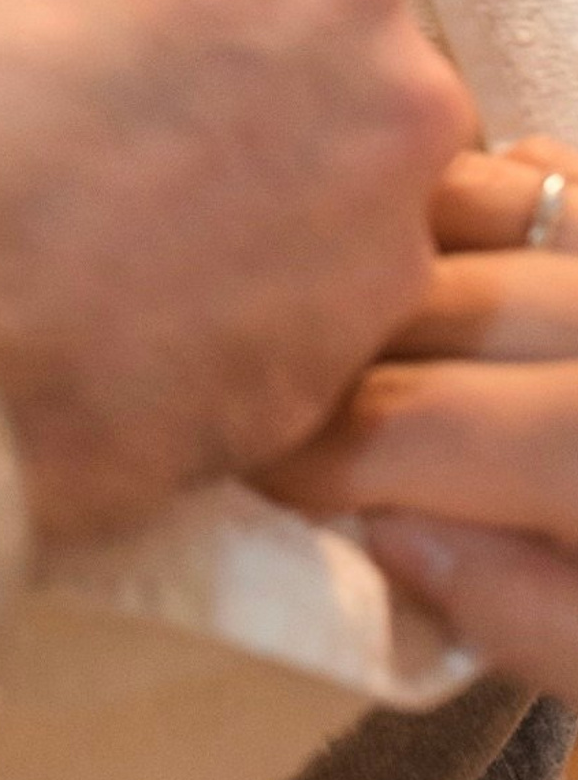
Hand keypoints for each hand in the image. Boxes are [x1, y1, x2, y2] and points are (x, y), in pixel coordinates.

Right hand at [0, 0, 470, 541]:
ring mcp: (381, 246)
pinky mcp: (337, 375)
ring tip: (109, 223)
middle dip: (268, 70)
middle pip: (361, 55)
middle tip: (129, 105)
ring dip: (256, 193)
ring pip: (341, 191)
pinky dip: (233, 308)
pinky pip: (304, 314)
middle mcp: (396, 85)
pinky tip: (113, 308)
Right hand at [266, 138, 577, 701]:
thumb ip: (525, 614)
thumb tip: (374, 527)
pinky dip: (473, 201)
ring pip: (457, 206)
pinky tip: (454, 259)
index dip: (296, 455)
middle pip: (409, 307)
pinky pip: (536, 165)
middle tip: (270, 400)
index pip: (395, 427)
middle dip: (320, 360)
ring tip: (342, 316)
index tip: (244, 473)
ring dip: (380, 261)